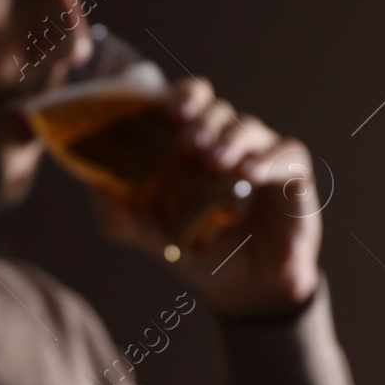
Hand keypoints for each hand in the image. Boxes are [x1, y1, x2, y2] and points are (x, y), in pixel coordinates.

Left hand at [93, 77, 322, 317]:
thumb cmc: (202, 252)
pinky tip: (252, 174)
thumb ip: (120, 213)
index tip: (169, 109)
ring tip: (217, 161)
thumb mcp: (153, 237)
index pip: (191, 102)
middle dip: (203, 119)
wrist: (246, 288)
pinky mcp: (293, 175)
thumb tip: (91, 183)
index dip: (182, 96)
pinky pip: (287, 154)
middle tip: (188, 141)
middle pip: (218, 109)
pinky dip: (269, 159)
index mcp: (195, 147)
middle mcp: (228, 143)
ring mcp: (262, 156)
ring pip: (249, 128)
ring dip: (231, 139)